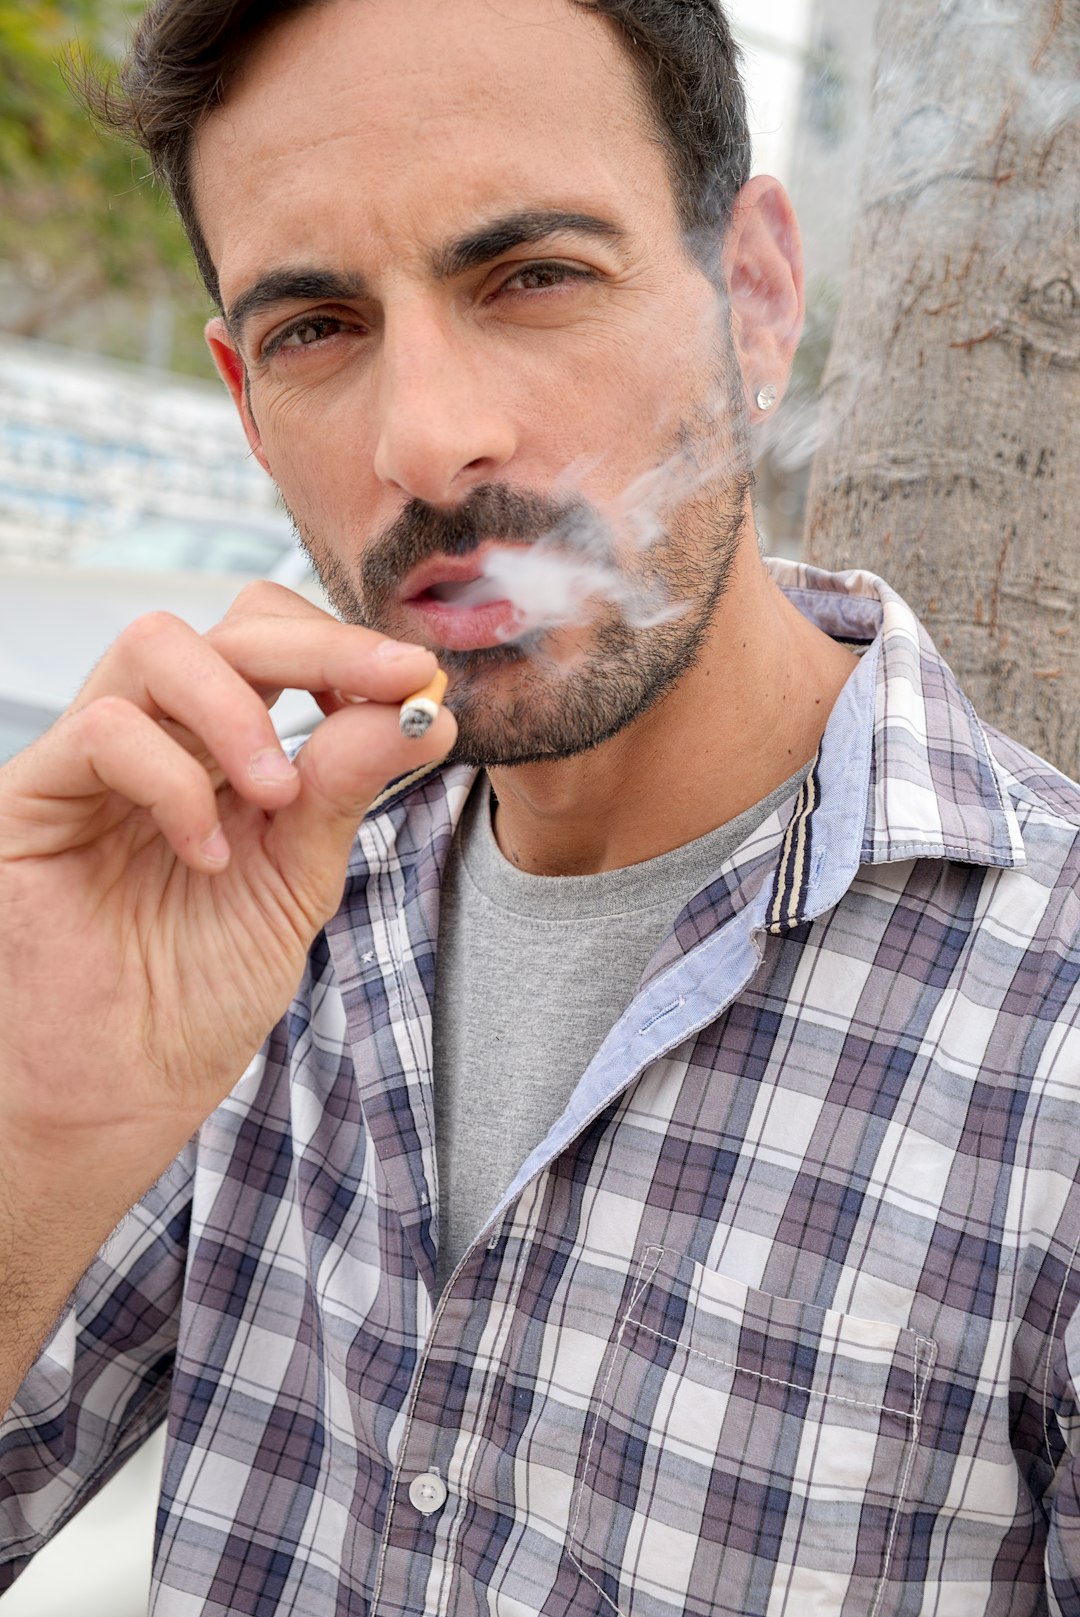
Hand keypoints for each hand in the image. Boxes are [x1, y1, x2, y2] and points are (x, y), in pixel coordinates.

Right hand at [0, 582, 453, 1174]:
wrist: (117, 1093)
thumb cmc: (194, 998)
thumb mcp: (296, 882)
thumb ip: (345, 790)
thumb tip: (424, 708)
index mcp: (220, 754)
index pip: (274, 644)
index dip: (346, 646)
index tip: (420, 679)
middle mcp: (157, 742)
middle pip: (227, 627)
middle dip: (320, 646)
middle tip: (391, 683)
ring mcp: (90, 764)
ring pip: (155, 645)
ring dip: (243, 706)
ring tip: (279, 794)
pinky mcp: (31, 799)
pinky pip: (102, 733)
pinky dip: (174, 780)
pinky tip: (206, 854)